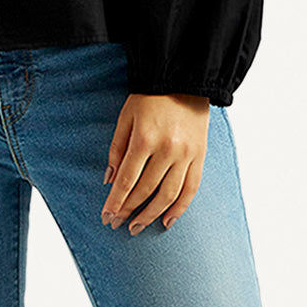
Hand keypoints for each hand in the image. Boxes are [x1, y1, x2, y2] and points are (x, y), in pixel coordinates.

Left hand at [100, 94, 209, 234]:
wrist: (183, 79)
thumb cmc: (149, 97)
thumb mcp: (125, 117)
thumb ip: (117, 149)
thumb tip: (109, 181)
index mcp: (145, 138)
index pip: (127, 180)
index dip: (116, 201)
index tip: (107, 216)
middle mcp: (167, 150)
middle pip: (146, 190)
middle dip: (129, 210)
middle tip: (118, 224)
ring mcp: (186, 154)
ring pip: (169, 194)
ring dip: (152, 214)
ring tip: (138, 226)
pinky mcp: (200, 156)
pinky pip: (191, 188)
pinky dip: (180, 208)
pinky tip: (168, 221)